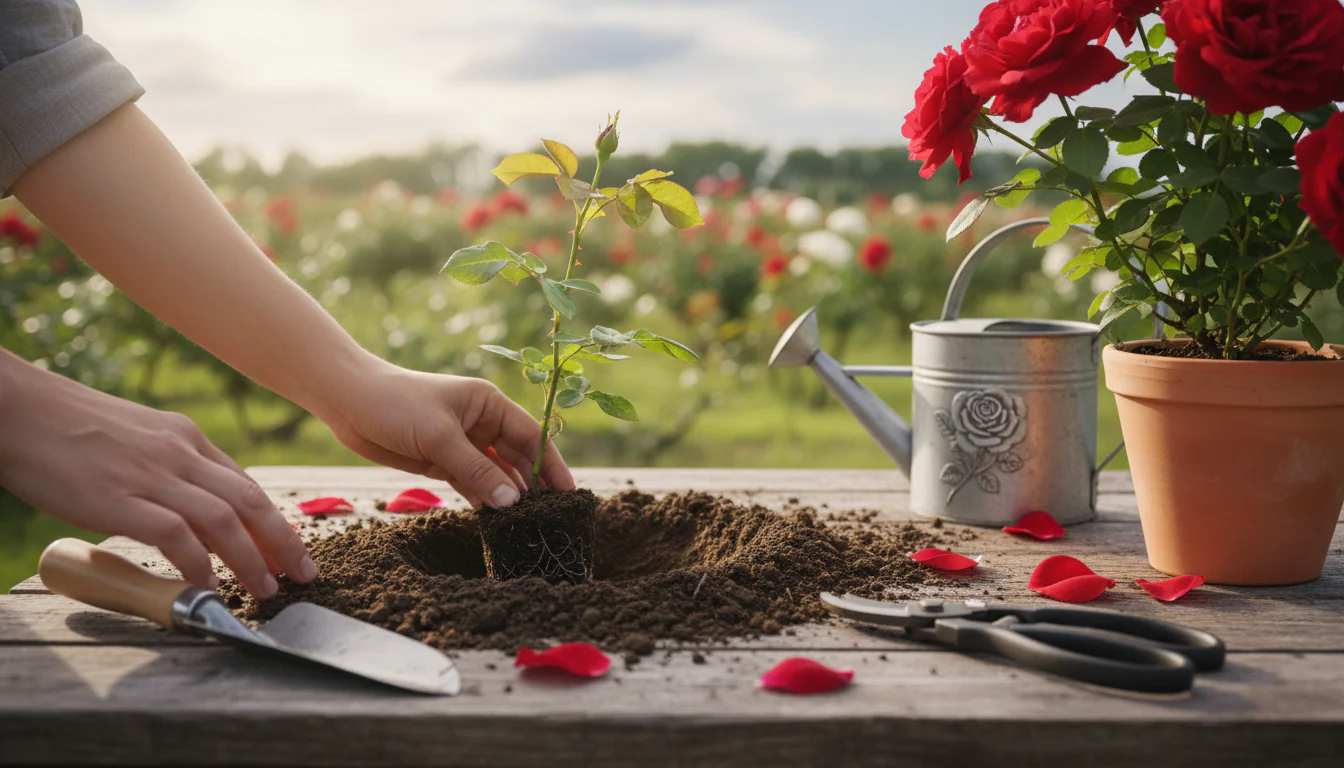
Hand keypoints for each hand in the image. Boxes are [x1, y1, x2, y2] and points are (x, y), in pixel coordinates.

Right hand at [0, 354, 312, 598]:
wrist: (15, 409)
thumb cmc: (66, 428)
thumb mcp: (134, 438)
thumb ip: (167, 467)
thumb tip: (188, 509)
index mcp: (185, 437)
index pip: (245, 484)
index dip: (273, 521)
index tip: (291, 548)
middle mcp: (179, 452)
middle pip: (250, 500)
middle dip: (283, 540)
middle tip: (302, 572)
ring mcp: (150, 474)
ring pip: (223, 518)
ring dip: (252, 558)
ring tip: (265, 589)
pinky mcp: (118, 498)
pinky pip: (175, 534)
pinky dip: (198, 563)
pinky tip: (207, 586)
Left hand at [318, 362, 575, 506]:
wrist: (348, 403)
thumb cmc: (396, 405)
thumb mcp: (439, 437)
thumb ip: (477, 470)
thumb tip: (512, 501)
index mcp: (489, 405)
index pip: (532, 436)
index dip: (551, 465)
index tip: (568, 493)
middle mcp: (481, 423)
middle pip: (517, 458)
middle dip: (533, 485)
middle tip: (549, 517)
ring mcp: (463, 444)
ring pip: (495, 474)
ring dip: (508, 496)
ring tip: (526, 525)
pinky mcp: (442, 462)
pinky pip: (473, 484)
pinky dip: (484, 500)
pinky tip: (496, 520)